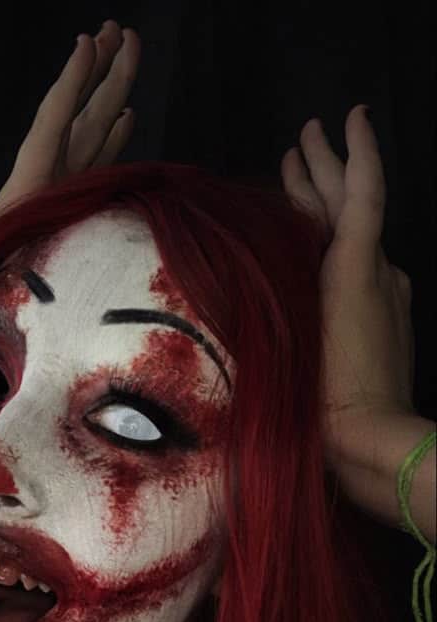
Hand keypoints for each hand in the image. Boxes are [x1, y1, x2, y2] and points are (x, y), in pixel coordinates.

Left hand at [0, 20, 139, 308]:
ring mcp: (59, 189)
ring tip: (126, 52)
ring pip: (92, 131)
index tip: (85, 43)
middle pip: (80, 116)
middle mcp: (47, 181)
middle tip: (119, 29)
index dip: (70, 84)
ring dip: (110, 91)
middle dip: (102, 72)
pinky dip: (114, 138)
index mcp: (28, 188)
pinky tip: (129, 117)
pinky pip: (97, 164)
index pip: (51, 124)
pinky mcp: (66, 204)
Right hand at [280, 104, 415, 468]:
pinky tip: (326, 231)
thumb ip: (312, 284)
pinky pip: (360, 261)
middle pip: (350, 204)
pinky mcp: (381, 319)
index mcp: (357, 268)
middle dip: (327, 167)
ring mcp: (382, 294)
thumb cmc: (335, 396)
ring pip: (353, 231)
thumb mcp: (315, 334)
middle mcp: (375, 272)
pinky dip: (342, 238)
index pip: (362, 193)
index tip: (347, 118)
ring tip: (301, 169)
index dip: (354, 152)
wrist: (367, 441)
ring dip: (327, 198)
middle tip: (306, 137)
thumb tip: (300, 246)